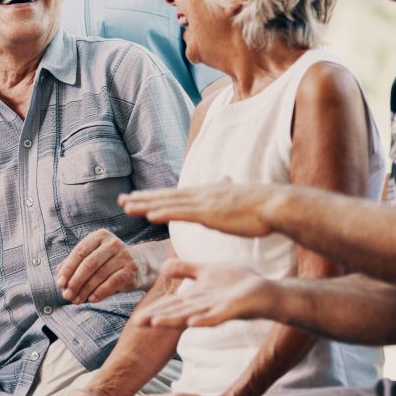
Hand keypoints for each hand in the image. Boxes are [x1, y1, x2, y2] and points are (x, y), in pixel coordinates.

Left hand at [55, 229, 152, 303]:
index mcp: (100, 236)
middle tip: (66, 295)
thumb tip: (59, 277)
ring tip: (76, 301)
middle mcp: (113, 243)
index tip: (60, 283)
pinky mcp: (132, 269)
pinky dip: (100, 292)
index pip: (79, 252)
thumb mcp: (92, 258)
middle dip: (75, 281)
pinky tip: (91, 300)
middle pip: (89, 264)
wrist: (141, 264)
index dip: (68, 269)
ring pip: (100, 275)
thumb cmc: (109, 262)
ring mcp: (124, 255)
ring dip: (85, 290)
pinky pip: (113, 283)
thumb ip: (74, 264)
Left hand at [119, 181, 288, 237]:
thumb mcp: (238, 195)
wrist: (275, 203)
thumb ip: (227, 189)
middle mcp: (201, 195)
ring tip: (126, 207)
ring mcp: (204, 203)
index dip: (154, 196)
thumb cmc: (260, 205)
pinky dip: (164, 213)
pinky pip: (182, 214)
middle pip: (165, 197)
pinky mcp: (209, 213)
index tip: (137, 198)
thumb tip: (225, 179)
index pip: (175, 195)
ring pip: (168, 204)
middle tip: (120, 200)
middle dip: (142, 198)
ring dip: (146, 205)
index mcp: (206, 193)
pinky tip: (150, 215)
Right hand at [134, 260, 275, 328]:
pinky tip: (192, 323)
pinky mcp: (232, 310)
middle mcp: (204, 307)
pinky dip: (204, 320)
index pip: (172, 305)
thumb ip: (186, 269)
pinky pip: (216, 317)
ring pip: (192, 316)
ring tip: (156, 323)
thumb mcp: (206, 272)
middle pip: (177, 312)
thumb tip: (164, 266)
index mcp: (197, 299)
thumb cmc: (238, 284)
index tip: (136, 318)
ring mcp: (217, 310)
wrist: (266, 291)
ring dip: (174, 320)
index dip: (154, 310)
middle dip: (158, 318)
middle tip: (138, 323)